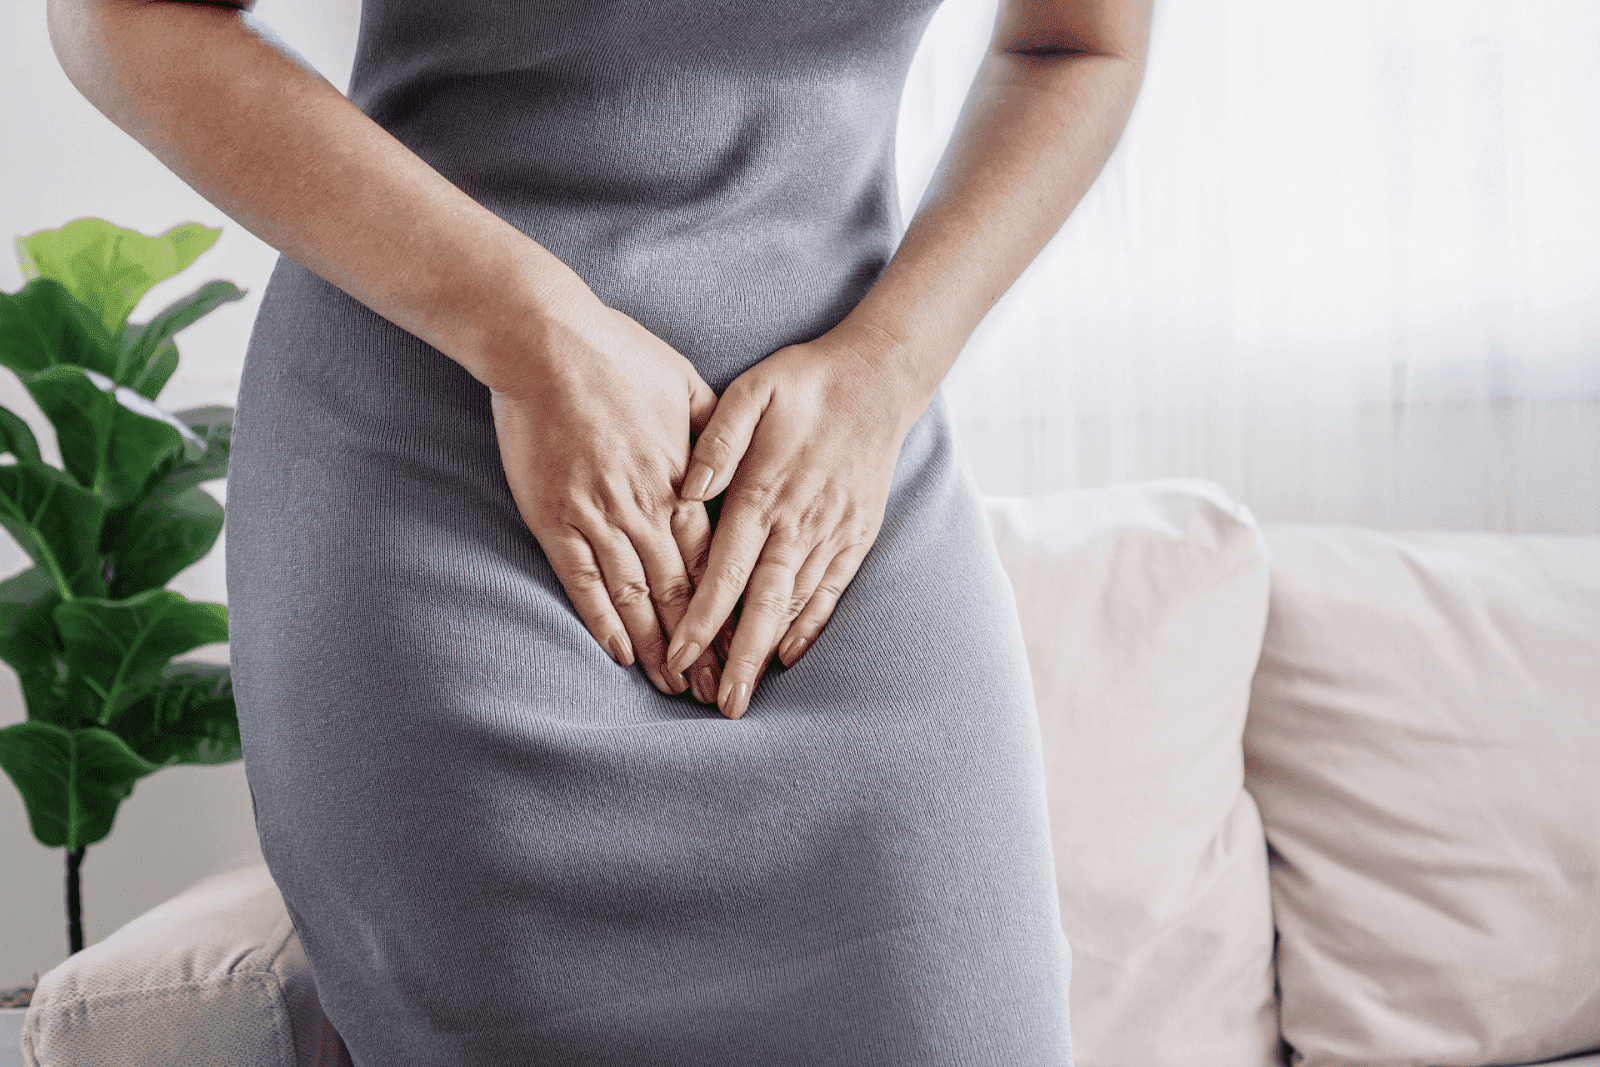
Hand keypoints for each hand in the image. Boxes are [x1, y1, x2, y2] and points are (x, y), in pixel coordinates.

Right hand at [488, 300, 727, 701]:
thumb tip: (736, 462)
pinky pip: (582, 582)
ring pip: (636, 597)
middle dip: (702, 644)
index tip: (748, 641)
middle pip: (681, 591)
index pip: (715, 559)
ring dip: (657, 646)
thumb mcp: (688, 384)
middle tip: (717, 688)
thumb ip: (716, 432)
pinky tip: (620, 655)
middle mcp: (644, 507)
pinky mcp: (554, 520)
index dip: (731, 605)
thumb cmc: (618, 354)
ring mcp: (597, 516)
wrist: (545, 342)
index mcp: (681, 479)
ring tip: (675, 687)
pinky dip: (602, 621)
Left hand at [662, 328, 923, 718]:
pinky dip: (810, 625)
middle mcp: (799, 522)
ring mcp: (833, 532)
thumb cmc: (806, 382)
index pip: (726, 570)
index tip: (679, 654)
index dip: (701, 618)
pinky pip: (831, 590)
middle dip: (739, 658)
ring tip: (747, 693)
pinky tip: (789, 653)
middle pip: (763, 605)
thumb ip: (718, 440)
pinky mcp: (857, 534)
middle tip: (719, 704)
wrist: (880, 378)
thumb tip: (686, 487)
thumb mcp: (753, 391)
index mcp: (764, 492)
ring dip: (769, 652)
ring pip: (796, 605)